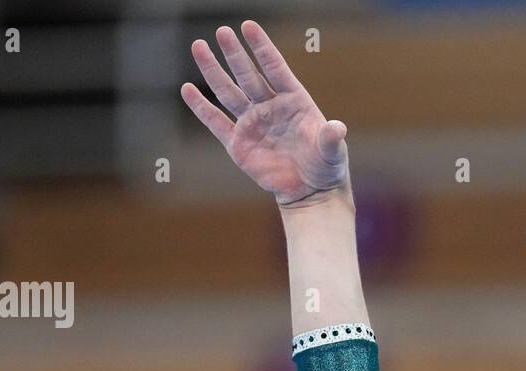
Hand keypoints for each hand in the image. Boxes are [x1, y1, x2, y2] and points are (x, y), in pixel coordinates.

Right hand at [181, 20, 349, 208]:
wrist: (311, 189)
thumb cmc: (325, 164)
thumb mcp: (332, 151)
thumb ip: (330, 138)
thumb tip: (337, 128)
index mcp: (293, 99)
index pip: (274, 68)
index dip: (262, 48)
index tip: (248, 26)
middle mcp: (269, 106)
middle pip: (248, 75)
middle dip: (235, 54)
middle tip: (222, 31)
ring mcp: (252, 123)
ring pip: (228, 92)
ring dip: (213, 71)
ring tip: (199, 46)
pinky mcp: (238, 144)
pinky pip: (216, 122)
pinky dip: (202, 107)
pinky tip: (187, 90)